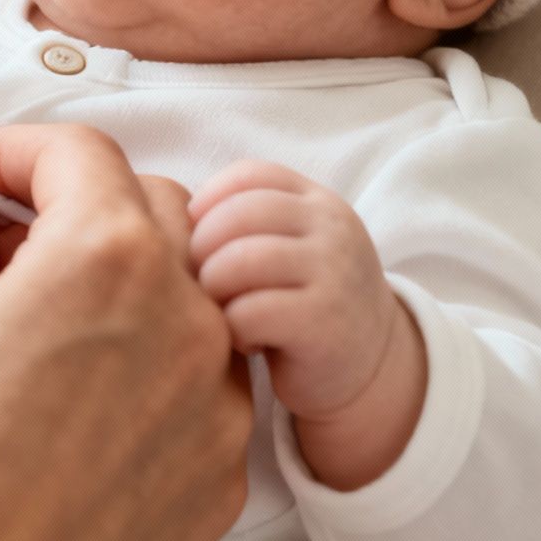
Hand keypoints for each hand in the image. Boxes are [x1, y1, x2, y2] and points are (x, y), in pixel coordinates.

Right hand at [0, 126, 251, 540]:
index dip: (18, 150)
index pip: (80, 155)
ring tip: (51, 321)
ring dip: (132, 283)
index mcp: (104, 259)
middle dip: (82, 207)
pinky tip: (87, 398)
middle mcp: (184, 317)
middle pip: (155, 209)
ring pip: (193, 295)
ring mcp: (213, 400)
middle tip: (7, 240)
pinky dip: (156, 368)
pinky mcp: (220, 472)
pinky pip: (203, 384)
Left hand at [188, 160, 425, 489]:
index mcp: (316, 201)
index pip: (248, 176)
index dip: (208, 203)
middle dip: (202, 249)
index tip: (198, 239)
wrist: (372, 364)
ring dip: (214, 289)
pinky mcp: (323, 323)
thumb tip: (169, 214)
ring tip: (222, 309)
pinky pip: (250, 313)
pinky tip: (246, 340)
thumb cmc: (306, 299)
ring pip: (238, 260)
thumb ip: (248, 221)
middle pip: (236, 214)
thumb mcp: (292, 245)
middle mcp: (330, 227)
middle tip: (202, 282)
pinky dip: (234, 329)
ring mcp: (332, 272)